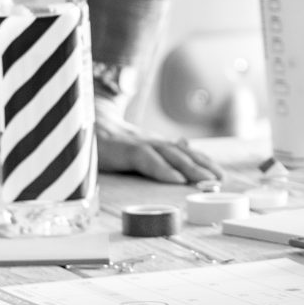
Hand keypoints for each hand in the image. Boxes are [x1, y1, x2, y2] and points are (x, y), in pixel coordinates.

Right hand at [94, 96, 219, 183]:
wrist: (83, 124)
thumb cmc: (109, 142)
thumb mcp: (136, 147)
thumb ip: (158, 150)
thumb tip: (184, 147)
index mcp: (153, 143)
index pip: (183, 151)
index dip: (202, 160)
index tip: (220, 173)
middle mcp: (150, 141)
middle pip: (182, 153)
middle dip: (203, 165)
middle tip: (221, 178)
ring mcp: (138, 144)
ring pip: (170, 155)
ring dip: (191, 168)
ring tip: (207, 180)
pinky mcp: (124, 149)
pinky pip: (147, 159)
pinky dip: (163, 169)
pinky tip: (176, 179)